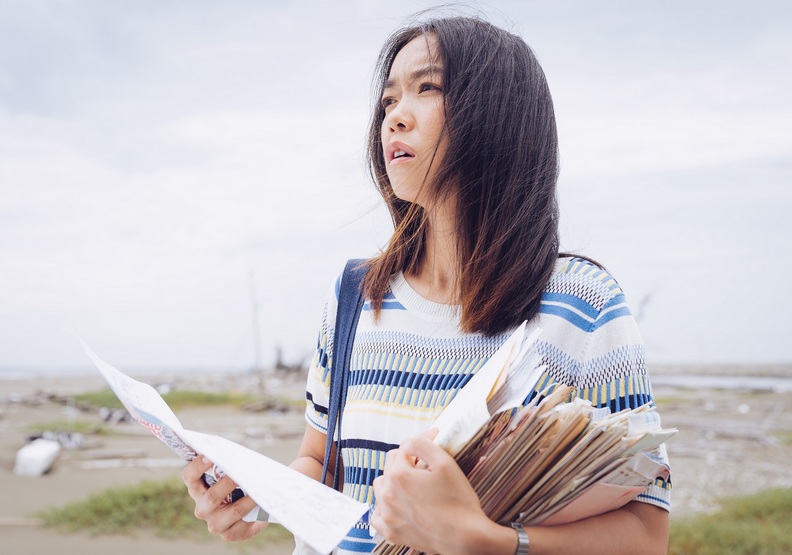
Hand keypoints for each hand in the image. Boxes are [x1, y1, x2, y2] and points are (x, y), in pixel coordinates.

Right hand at [182, 455, 267, 540]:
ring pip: (233, 510)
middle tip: (243, 472)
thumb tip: (240, 457)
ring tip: (260, 488)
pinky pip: (244, 522)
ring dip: (249, 499)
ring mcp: (214, 523)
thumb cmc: (237, 488)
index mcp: (197, 490)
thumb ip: (229, 467)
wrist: (249, 513)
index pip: (190, 476)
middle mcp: (202, 508)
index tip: (209, 456)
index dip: (197, 466)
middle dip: (229, 483)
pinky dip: (255, 510)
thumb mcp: (229, 476)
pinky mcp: (229, 534)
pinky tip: (263, 502)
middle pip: (212, 496)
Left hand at [371, 429, 493, 553]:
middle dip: (406, 461)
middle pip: (390, 465)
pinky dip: (384, 508)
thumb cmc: (458, 502)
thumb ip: (424, 444)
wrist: (465, 537)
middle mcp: (387, 494)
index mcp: (399, 475)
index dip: (420, 442)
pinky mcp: (391, 532)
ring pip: (381, 487)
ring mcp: (387, 515)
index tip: (433, 441)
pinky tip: (397, 505)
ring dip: (393, 481)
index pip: (403, 449)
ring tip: (412, 484)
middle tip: (425, 466)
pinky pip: (377, 516)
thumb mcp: (445, 463)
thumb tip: (417, 438)